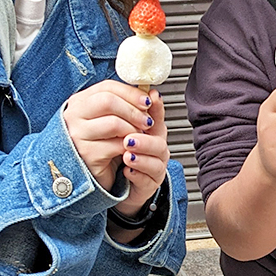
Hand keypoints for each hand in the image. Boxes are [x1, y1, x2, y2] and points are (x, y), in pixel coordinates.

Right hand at [62, 80, 156, 191]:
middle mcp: (75, 115)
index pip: (107, 87)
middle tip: (147, 121)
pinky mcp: (87, 153)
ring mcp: (78, 134)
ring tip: (139, 136)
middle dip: (133, 111)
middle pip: (108, 101)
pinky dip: (129, 147)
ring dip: (133, 129)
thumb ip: (129, 104)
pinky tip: (131, 149)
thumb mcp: (114, 118)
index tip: (147, 101)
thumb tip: (152, 94)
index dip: (131, 93)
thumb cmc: (102, 143)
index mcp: (81, 102)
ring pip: (113, 123)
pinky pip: (116, 145)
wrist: (90, 171)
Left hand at [114, 91, 170, 215]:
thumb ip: (122, 112)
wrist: (117, 184)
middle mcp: (156, 150)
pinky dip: (137, 175)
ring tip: (126, 155)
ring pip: (156, 163)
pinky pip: (147, 181)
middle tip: (129, 138)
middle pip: (159, 143)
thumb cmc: (119, 156)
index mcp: (151, 133)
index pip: (158, 118)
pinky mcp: (148, 185)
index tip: (150, 99)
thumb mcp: (119, 129)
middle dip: (145, 139)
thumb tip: (115, 91)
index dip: (157, 108)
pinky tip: (127, 171)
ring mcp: (154, 168)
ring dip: (141, 158)